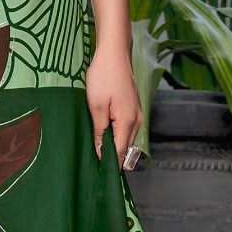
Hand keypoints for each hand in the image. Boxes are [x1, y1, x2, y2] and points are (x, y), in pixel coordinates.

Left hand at [84, 45, 142, 166]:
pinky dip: (117, 135)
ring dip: (114, 145)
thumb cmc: (103, 77)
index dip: (111, 165)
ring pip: (127, 139)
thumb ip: (100, 131)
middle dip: (112, 157)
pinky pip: (127, 128)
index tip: (100, 177)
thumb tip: (101, 152)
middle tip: (94, 165)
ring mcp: (137, 114)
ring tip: (97, 151)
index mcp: (127, 122)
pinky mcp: (134, 108)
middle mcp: (137, 121)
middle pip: (126, 148)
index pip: (120, 153)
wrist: (114, 54)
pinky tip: (104, 134)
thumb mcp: (96, 106)